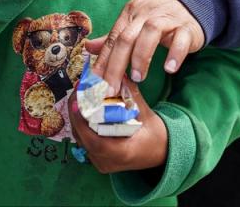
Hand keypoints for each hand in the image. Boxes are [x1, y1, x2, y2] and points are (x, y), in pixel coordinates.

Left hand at [68, 49, 166, 173]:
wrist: (163, 152)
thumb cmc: (157, 136)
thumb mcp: (146, 114)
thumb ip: (132, 95)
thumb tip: (120, 74)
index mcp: (121, 153)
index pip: (94, 140)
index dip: (81, 120)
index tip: (77, 100)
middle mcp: (108, 162)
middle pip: (82, 138)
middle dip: (76, 114)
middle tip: (77, 92)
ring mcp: (102, 164)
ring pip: (81, 140)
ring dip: (78, 119)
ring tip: (79, 98)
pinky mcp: (100, 160)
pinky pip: (85, 143)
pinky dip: (83, 127)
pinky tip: (84, 111)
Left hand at [92, 0, 204, 93]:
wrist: (191, 1)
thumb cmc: (158, 17)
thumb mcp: (135, 23)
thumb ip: (114, 38)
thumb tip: (88, 48)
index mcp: (130, 13)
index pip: (113, 38)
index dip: (103, 61)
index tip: (96, 84)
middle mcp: (146, 14)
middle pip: (127, 38)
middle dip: (116, 65)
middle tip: (112, 88)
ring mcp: (167, 18)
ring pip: (150, 33)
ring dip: (141, 57)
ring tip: (137, 78)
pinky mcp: (187, 27)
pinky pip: (180, 39)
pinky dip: (174, 54)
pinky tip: (169, 69)